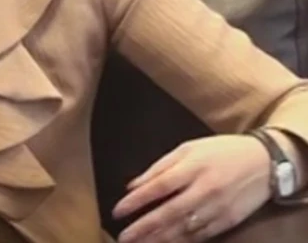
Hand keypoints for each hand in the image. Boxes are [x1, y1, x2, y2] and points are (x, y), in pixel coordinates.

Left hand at [112, 135, 270, 241]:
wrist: (266, 162)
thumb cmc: (221, 151)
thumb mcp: (188, 149)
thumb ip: (159, 167)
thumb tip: (133, 185)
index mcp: (193, 167)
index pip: (158, 187)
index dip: (136, 201)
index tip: (117, 212)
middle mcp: (205, 190)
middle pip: (168, 213)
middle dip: (143, 227)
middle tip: (123, 237)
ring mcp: (218, 208)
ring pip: (184, 229)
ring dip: (160, 238)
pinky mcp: (229, 221)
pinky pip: (201, 235)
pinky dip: (182, 240)